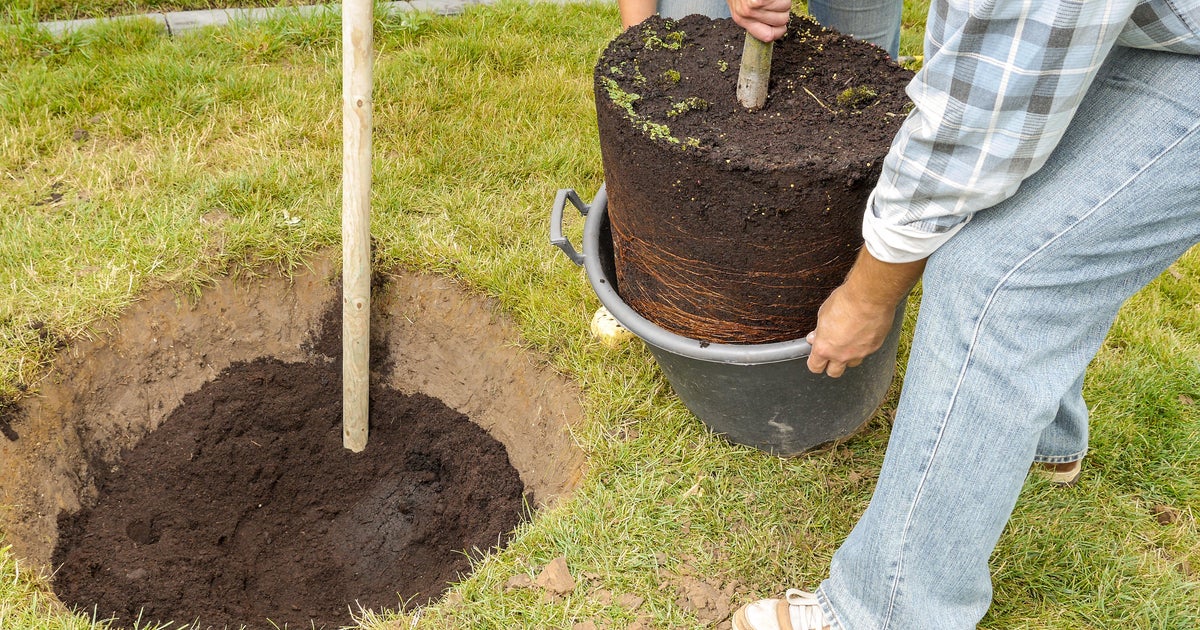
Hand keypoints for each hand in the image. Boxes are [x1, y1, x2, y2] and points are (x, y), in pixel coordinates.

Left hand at [726, 0, 791, 41]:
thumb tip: (771, 25)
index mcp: (742, 20)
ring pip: (785, 7)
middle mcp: (748, 15)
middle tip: (776, 2)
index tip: (782, 25)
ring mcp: (754, 5)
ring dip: (784, 0)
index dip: (780, 31)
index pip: (768, 36)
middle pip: (781, 21)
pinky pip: (783, 0)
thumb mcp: (739, 7)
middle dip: (783, 11)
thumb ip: (752, 17)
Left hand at [805, 249, 926, 377]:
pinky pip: (866, 352)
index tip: (815, 357)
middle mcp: (842, 355)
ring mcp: (859, 353)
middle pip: (834, 372)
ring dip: (848, 356)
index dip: (814, 363)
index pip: (815, 366)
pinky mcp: (874, 347)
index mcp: (825, 348)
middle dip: (831, 365)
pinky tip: (862, 333)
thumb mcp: (823, 314)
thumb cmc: (845, 302)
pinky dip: (863, 346)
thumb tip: (815, 337)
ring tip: (848, 341)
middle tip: (831, 353)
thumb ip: (819, 331)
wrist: (870, 297)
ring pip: (852, 363)